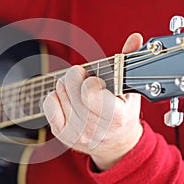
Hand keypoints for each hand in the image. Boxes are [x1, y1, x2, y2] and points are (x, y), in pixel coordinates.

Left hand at [43, 33, 143, 170]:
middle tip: (83, 79)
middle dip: (76, 75)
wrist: (115, 145)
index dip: (91, 79)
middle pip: (69, 86)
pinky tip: (68, 99)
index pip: (90, 90)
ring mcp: (75, 132)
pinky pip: (48, 103)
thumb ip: (128, 64)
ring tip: (78, 92)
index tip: (96, 80)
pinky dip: (56, 96)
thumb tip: (134, 38)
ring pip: (58, 91)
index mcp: (114, 116)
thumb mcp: (130, 92)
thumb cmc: (122, 115)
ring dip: (67, 86)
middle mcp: (93, 128)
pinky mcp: (62, 133)